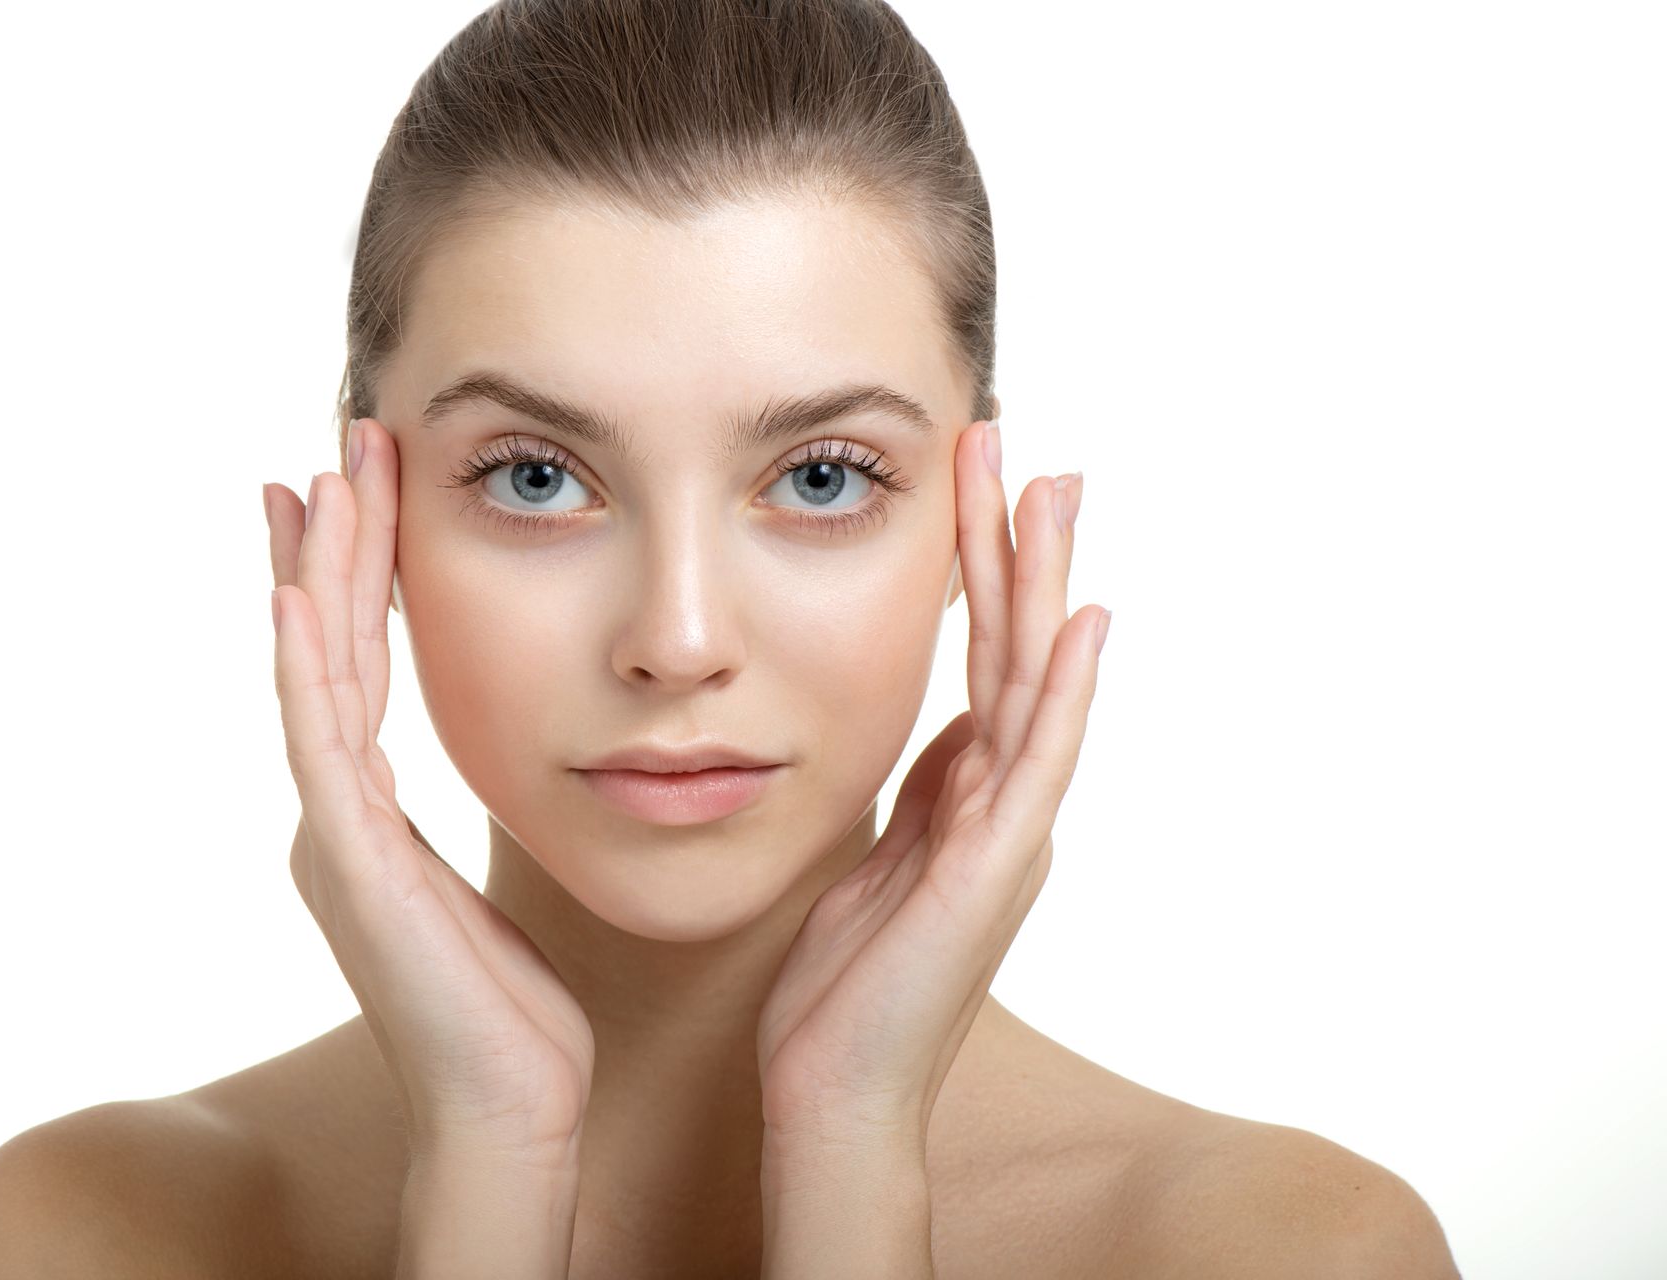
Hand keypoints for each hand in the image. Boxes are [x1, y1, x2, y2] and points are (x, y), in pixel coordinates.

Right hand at [265, 419, 595, 1170]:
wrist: (512, 1110)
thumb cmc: (521, 1013)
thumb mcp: (502, 885)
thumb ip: (493, 814)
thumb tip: (528, 755)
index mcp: (370, 820)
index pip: (359, 669)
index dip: (354, 580)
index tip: (361, 494)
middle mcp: (337, 817)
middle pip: (325, 653)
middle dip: (331, 548)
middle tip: (337, 447)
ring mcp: (332, 838)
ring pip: (314, 677)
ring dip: (316, 577)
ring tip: (319, 480)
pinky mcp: (348, 863)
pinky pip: (320, 744)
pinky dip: (302, 667)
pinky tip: (293, 594)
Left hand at [755, 421, 1107, 1150]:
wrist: (835, 1093)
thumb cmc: (843, 989)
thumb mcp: (875, 860)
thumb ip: (920, 794)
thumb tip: (946, 727)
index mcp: (969, 798)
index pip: (980, 659)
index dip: (981, 572)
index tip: (976, 484)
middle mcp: (1004, 805)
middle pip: (1017, 650)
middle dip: (1017, 549)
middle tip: (1026, 449)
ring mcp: (1008, 836)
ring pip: (1035, 684)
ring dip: (1043, 587)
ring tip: (1053, 492)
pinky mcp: (995, 873)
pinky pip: (1035, 765)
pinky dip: (1062, 692)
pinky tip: (1084, 624)